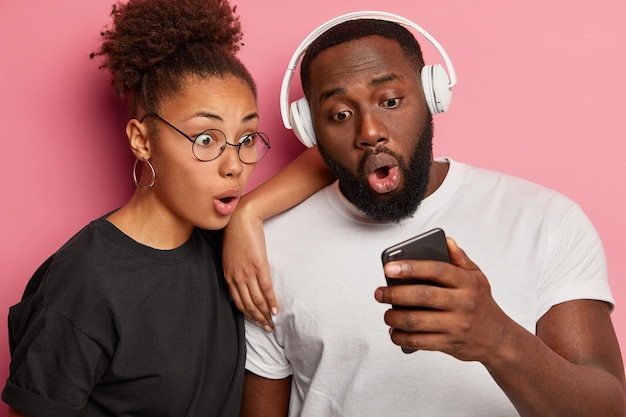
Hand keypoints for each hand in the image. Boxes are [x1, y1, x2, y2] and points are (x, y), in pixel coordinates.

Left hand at [223, 204, 277, 330]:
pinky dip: (271, 302)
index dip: (249, 314)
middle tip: (268, 328)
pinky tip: (276, 310)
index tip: (258, 322)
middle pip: (248, 305)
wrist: (241, 220)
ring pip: (257, 300)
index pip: (239, 302)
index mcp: (228, 277)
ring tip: (272, 323)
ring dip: (265, 314)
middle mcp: (236, 278)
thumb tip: (241, 286)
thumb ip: (234, 273)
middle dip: (258, 319)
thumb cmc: (236, 236)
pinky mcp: (259, 266)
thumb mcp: (229, 258)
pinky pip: (266, 289)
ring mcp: (247, 273)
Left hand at [374, 237, 513, 361]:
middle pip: (423, 296)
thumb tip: (446, 240)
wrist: (499, 338)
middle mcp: (463, 303)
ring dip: (394, 317)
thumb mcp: (477, 277)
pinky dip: (401, 336)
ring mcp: (456, 325)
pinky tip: (394, 331)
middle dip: (395, 293)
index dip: (411, 267)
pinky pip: (419, 341)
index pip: (437, 270)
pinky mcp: (449, 344)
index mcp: (467, 282)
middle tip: (379, 292)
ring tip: (386, 313)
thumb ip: (459, 258)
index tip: (389, 267)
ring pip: (417, 320)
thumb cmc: (481, 303)